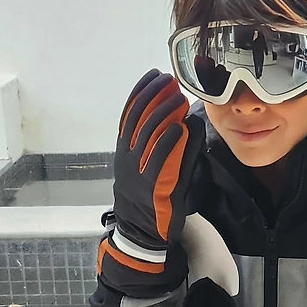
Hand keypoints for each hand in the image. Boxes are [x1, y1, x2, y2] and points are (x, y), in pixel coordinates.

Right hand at [111, 69, 204, 253]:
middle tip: (169, 80)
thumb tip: (182, 121)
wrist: (140, 231)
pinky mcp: (152, 184)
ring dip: (164, 112)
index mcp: (124, 149)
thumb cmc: (147, 198)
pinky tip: (178, 127)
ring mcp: (138, 170)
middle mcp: (127, 156)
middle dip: (153, 95)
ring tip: (178, 97)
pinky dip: (168, 140)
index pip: (129, 113)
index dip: (141, 91)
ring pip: (148, 134)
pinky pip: (159, 158)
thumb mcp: (148, 167)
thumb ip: (160, 145)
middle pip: (138, 117)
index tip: (154, 75)